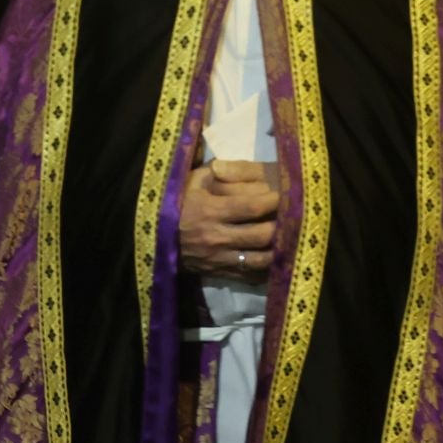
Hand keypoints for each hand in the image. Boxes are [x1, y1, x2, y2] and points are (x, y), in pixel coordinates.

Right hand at [178, 160, 280, 280]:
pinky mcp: (218, 273)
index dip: (273, 200)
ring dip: (278, 249)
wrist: (150, 236)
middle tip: (292, 216)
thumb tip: (243, 166)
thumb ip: (218, 171)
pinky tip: (275, 258)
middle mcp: (217, 237)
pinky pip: (249, 275)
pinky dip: (266, 268)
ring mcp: (218, 258)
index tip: (284, 193)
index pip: (252, 207)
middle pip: (262, 235)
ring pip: (260, 259)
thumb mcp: (191, 179)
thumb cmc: (175, 202)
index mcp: (210, 211)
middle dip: (281, 224)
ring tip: (288, 237)